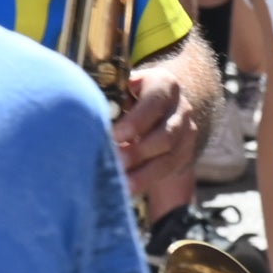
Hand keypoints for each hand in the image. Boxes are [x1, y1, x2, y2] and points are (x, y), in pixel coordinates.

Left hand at [111, 60, 198, 219]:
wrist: (159, 106)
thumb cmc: (128, 94)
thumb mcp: (121, 87)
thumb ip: (110, 96)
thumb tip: (86, 111)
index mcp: (163, 84)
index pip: (154, 102)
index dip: (134, 122)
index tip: (113, 136)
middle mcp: (180, 108)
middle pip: (165, 135)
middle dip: (137, 152)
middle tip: (113, 161)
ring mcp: (186, 133)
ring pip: (168, 158)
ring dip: (142, 174)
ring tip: (119, 182)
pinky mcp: (184, 154)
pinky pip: (167, 172)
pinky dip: (145, 181)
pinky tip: (126, 188)